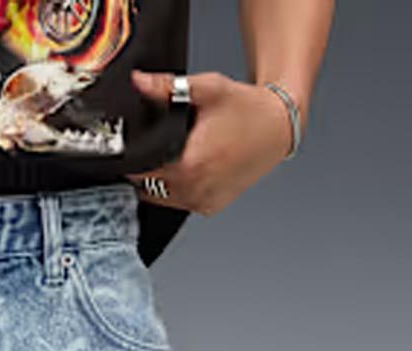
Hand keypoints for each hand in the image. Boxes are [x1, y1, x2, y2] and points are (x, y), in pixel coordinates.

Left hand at [125, 70, 297, 213]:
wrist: (278, 127)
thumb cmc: (247, 109)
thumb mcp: (207, 89)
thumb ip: (167, 86)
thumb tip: (138, 81)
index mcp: (188, 166)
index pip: (139, 171)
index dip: (133, 156)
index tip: (135, 144)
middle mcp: (194, 190)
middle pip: (146, 186)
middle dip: (148, 166)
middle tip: (161, 144)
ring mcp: (202, 202)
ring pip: (161, 197)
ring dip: (161, 180)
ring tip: (177, 155)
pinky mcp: (209, 207)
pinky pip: (181, 202)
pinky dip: (179, 189)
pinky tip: (190, 168)